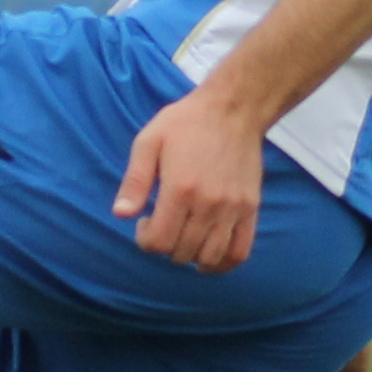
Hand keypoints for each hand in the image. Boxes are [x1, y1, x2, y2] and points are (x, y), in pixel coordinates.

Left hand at [113, 86, 267, 271]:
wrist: (233, 109)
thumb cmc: (186, 123)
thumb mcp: (149, 142)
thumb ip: (134, 181)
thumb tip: (120, 214)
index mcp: (180, 189)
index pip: (158, 242)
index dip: (145, 240)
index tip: (145, 221)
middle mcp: (208, 204)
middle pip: (182, 252)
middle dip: (165, 247)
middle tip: (163, 225)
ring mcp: (233, 208)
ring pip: (210, 257)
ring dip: (191, 257)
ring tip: (184, 238)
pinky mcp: (251, 208)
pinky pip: (240, 251)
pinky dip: (223, 262)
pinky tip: (209, 254)